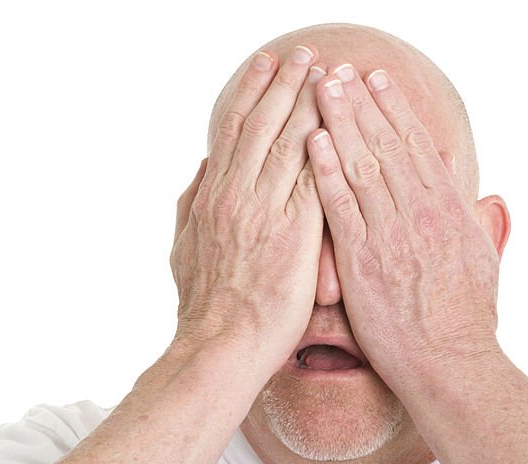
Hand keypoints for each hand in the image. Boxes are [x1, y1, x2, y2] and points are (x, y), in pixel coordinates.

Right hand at [170, 46, 324, 374]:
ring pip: (290, 142)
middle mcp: (237, 196)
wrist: (219, 346)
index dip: (252, 94)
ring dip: (310, 103)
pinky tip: (344, 124)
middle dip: (285, 84)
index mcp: (212, 197)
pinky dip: (329, 146)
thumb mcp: (183, 249)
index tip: (268, 66)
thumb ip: (191, 205)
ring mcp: (265, 212)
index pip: (234, 131)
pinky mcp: (295, 234)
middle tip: (305, 53)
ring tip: (328, 73)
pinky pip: (315, 178)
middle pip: (263, 125)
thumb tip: (201, 171)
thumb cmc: (203, 308)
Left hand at [308, 65, 506, 396]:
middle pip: (386, 146)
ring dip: (340, 123)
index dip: (394, 110)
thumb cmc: (468, 320)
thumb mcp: (484, 262)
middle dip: (360, 104)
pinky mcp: (364, 263)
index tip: (377, 81)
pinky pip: (342, 208)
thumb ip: (477, 223)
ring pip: (362, 167)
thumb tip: (473, 193)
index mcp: (449, 212)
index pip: (417, 148)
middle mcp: (421, 216)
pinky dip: (328, 172)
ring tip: (320, 91)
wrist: (452, 364)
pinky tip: (314, 143)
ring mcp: (392, 237)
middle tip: (338, 71)